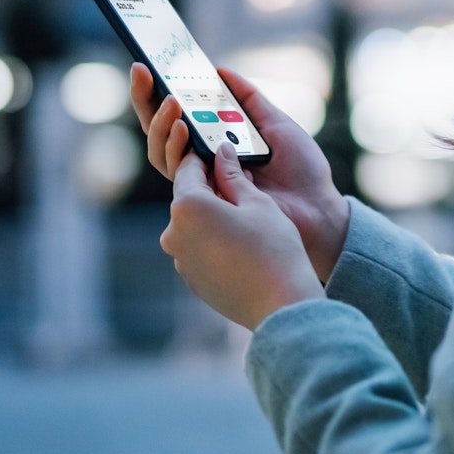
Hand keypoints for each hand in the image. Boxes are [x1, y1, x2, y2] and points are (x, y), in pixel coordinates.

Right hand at [130, 63, 349, 282]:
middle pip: (160, 132)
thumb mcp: (276, 123)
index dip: (157, 92)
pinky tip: (183, 127)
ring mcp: (202, 181)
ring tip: (172, 101)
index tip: (145, 65)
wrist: (318, 205)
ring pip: (162, 152)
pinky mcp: (206, 199)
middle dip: (146, 100)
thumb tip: (220, 71)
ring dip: (162, 123)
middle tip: (144, 72)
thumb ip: (248, 100)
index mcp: (217, 142)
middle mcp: (203, 162)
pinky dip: (177, 148)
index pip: (177, 116)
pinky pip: (180, 173)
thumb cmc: (301, 169)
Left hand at [160, 143, 323, 330]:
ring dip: (214, 215)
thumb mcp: (257, 203)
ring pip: (194, 225)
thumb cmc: (273, 248)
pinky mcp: (190, 279)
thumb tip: (222, 152)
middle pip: (189, 198)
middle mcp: (173, 233)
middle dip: (211, 188)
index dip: (205, 156)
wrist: (280, 305)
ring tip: (247, 215)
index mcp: (187, 207)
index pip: (189, 169)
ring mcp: (180, 260)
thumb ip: (233, 175)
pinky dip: (215, 240)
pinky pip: (199, 249)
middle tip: (241, 181)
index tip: (220, 149)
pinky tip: (243, 244)